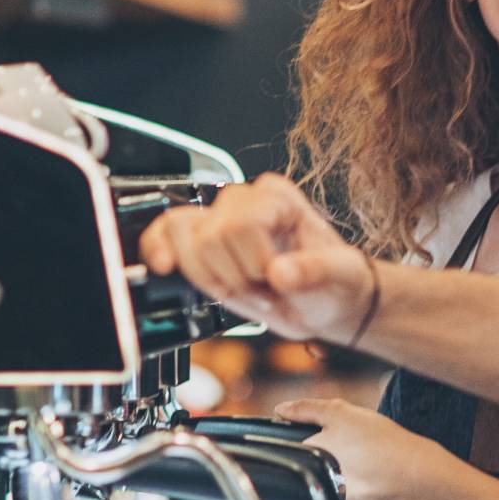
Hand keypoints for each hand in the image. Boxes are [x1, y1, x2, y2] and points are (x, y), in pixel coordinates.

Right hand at [139, 176, 378, 344]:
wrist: (325, 301)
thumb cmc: (335, 282)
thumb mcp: (340, 278)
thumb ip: (315, 272)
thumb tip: (280, 272)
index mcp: (279, 198)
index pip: (243, 222)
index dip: (254, 262)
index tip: (277, 283)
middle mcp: (246, 201)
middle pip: (209, 235)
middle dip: (234, 277)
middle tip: (263, 294)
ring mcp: (220, 219)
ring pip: (180, 234)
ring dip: (209, 278)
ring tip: (242, 292)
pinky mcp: (202, 241)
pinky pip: (165, 233)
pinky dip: (158, 250)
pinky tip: (165, 267)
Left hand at [279, 396, 447, 499]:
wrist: (415, 475)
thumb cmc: (378, 443)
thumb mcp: (340, 414)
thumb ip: (306, 409)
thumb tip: (280, 410)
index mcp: (304, 468)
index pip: (290, 455)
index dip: (304, 443)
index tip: (323, 437)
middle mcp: (314, 495)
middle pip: (307, 474)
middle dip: (321, 461)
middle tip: (346, 447)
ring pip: (324, 491)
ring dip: (335, 479)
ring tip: (359, 462)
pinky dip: (352, 493)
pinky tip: (367, 479)